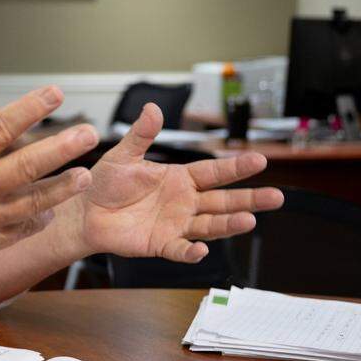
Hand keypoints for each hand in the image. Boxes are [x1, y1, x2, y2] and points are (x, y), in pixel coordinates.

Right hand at [0, 74, 98, 283]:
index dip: (29, 108)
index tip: (55, 93)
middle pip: (25, 167)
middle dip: (60, 148)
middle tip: (89, 133)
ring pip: (32, 204)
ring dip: (61, 188)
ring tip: (86, 175)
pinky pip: (21, 231)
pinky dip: (40, 218)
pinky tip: (54, 207)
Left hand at [72, 103, 283, 262]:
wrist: (85, 212)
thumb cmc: (104, 183)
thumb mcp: (123, 155)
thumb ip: (141, 135)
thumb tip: (153, 109)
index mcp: (179, 178)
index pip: (214, 172)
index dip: (236, 167)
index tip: (260, 160)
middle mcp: (184, 202)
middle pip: (223, 201)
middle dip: (249, 199)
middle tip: (276, 197)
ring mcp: (175, 224)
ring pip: (209, 225)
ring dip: (229, 224)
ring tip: (249, 220)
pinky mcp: (161, 244)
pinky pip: (179, 249)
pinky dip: (190, 251)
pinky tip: (201, 249)